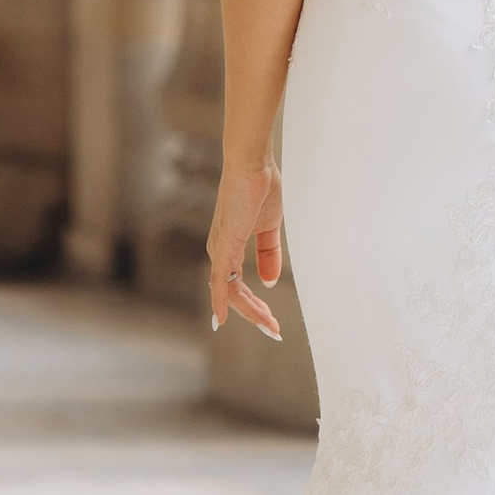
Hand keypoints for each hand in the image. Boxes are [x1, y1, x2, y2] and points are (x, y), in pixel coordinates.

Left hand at [206, 158, 285, 340]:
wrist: (253, 164)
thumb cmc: (261, 188)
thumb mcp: (269, 228)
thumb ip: (270, 255)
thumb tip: (269, 282)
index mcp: (230, 247)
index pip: (238, 286)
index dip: (255, 305)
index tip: (272, 320)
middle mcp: (220, 251)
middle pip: (233, 295)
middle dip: (255, 314)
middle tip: (274, 330)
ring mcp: (220, 249)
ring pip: (229, 292)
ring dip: (249, 311)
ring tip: (268, 325)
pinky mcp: (225, 244)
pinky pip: (220, 280)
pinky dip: (219, 301)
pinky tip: (221, 319)